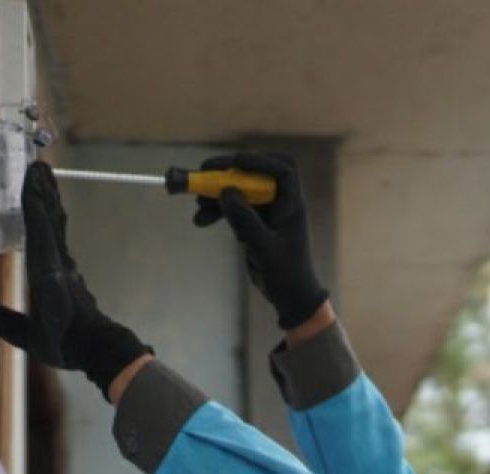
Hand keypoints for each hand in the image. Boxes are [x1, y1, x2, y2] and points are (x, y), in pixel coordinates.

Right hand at [0, 161, 151, 398]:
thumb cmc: (65, 344)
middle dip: (43, 194)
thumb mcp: (33, 340)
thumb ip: (11, 326)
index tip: (31, 182)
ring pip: (56, 226)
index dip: (34, 208)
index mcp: (47, 277)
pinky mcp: (67, 270)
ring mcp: (64, 266)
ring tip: (44, 175)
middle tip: (38, 166)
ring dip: (49, 200)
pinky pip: (58, 237)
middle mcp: (58, 265)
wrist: (98, 348)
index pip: (39, 235)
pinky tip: (49, 208)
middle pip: (50, 222)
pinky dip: (52, 217)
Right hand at [192, 152, 328, 328]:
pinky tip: (200, 220)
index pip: (283, 170)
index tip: (235, 161)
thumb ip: (246, 221)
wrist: (290, 297)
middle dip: (229, 171)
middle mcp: (281, 203)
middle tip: (203, 171)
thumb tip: (226, 191)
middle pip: (255, 175)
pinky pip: (234, 209)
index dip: (260, 160)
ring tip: (197, 201)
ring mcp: (267, 212)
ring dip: (218, 193)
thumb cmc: (286, 274)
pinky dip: (217, 212)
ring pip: (240, 191)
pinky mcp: (255, 222)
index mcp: (292, 205)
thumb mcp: (263, 249)